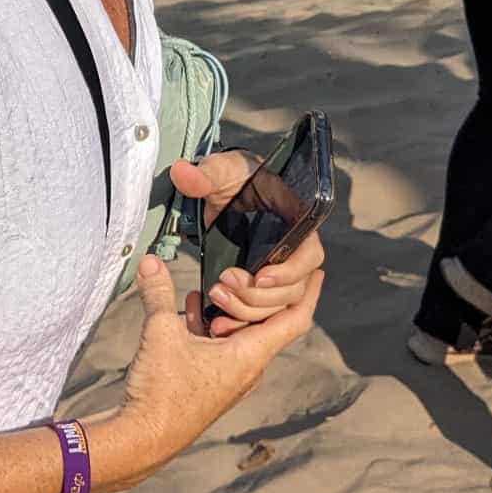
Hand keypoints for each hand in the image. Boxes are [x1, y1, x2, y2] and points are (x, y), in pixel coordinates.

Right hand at [107, 252, 321, 487]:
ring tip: (215, 286)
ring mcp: (229, 378)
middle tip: (243, 272)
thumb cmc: (163, 395)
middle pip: (267, 324)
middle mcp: (247, 369)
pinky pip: (221, 347)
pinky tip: (191, 308)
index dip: (308, 294)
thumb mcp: (161, 333)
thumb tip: (150, 261)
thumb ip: (158, 293)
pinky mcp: (210, 383)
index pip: (294, 320)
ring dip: (231, 309)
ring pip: (241, 334)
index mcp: (250, 357)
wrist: (144, 439)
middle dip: (256, 294)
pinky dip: (211, 325)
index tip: (318, 272)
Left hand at [171, 151, 326, 337]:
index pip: (310, 256)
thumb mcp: (220, 170)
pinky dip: (241, 320)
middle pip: (293, 289)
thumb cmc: (232, 176)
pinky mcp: (258, 285)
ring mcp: (277, 271)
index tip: (260, 277)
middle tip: (225, 284)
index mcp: (296, 223)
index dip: (290, 271)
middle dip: (258, 295)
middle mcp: (292, 252)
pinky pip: (259, 313)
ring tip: (217, 297)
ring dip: (248, 310)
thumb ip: (204, 174)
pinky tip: (217, 322)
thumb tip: (182, 172)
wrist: (226, 189)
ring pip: (277, 306)